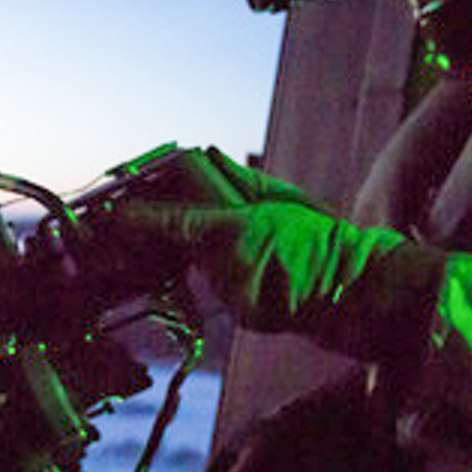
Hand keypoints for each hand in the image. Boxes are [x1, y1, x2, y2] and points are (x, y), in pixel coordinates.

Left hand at [121, 149, 425, 349]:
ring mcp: (231, 296)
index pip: (173, 222)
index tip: (116, 214)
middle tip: (166, 218)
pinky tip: (252, 264)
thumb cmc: (323, 240)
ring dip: (202, 252)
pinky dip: (226, 273)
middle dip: (169, 231)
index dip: (139, 218)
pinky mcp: (242, 315)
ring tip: (239, 240)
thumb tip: (206, 155)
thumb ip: (240, 179)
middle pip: (179, 243)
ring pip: (199, 266)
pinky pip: (221, 287)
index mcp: (234, 233)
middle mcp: (225, 268)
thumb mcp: (282, 199)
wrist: (355, 290)